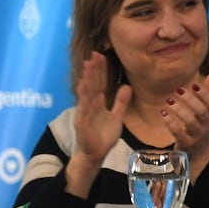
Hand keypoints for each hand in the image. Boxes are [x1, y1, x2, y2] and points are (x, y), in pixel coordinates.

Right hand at [68, 52, 131, 196]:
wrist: (95, 154)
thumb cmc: (103, 136)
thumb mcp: (116, 116)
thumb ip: (120, 102)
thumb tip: (126, 86)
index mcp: (98, 103)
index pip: (100, 83)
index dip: (101, 70)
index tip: (102, 55)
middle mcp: (90, 105)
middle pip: (93, 84)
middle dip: (94, 70)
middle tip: (95, 53)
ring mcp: (85, 113)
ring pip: (87, 93)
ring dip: (88, 78)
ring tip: (88, 65)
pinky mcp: (82, 122)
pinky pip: (83, 108)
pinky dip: (83, 97)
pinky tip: (82, 85)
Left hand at [161, 74, 208, 178]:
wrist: (200, 152)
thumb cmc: (202, 126)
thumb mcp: (208, 111)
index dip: (204, 94)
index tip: (193, 85)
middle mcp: (206, 125)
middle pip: (201, 111)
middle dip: (190, 100)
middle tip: (178, 90)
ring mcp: (197, 135)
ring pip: (190, 122)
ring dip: (179, 110)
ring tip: (169, 101)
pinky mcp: (186, 144)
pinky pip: (179, 133)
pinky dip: (171, 123)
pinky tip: (163, 114)